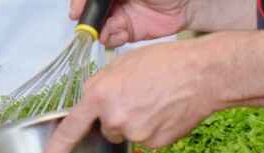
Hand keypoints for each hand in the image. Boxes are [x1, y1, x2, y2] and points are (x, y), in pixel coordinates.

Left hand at [34, 39, 222, 152]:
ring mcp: (135, 134)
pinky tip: (165, 113)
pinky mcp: (155, 144)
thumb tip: (97, 102)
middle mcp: (114, 119)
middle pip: (106, 130)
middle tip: (137, 98)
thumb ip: (101, 86)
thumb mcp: (122, 64)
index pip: (68, 131)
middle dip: (116, 118)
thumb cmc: (165, 63)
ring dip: (136, 123)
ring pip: (127, 134)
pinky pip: (147, 140)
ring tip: (155, 102)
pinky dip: (153, 129)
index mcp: (100, 96)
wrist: (202, 75)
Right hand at [70, 0, 191, 46]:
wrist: (187, 4)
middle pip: (91, 13)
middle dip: (89, 20)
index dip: (80, 4)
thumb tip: (92, 0)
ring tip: (110, 29)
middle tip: (90, 26)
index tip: (76, 12)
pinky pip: (112, 39)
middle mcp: (112, 2)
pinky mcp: (127, 33)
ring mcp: (118, 17)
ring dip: (101, 31)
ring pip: (99, 27)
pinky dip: (111, 39)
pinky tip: (118, 35)